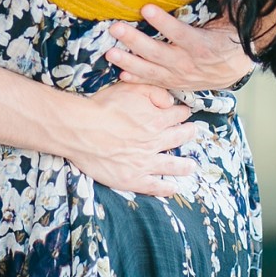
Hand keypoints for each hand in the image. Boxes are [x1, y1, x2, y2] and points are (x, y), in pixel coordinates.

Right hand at [63, 82, 198, 196]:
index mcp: (156, 119)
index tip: (185, 113)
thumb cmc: (103, 107)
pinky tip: (172, 188)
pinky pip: (154, 186)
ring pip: (172, 165)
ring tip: (192, 166)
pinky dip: (165, 187)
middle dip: (188, 134)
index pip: (177, 114)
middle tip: (193, 133)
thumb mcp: (130, 88)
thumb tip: (171, 102)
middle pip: (178, 138)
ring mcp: (145, 162)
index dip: (182, 112)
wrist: (82, 130)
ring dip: (184, 165)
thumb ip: (154, 92)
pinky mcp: (133, 178)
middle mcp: (155, 142)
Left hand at [107, 6, 254, 91]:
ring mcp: (179, 76)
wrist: (235, 69)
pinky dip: (137, 79)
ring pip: (150, 70)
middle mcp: (188, 63)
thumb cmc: (230, 39)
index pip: (179, 33)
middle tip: (116, 28)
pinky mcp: (173, 83)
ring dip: (128, 62)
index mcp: (202, 45)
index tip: (146, 8)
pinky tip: (121, 74)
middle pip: (157, 52)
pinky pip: (153, 82)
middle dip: (135, 41)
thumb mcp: (232, 20)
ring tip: (109, 53)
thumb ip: (226, 1)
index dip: (163, 22)